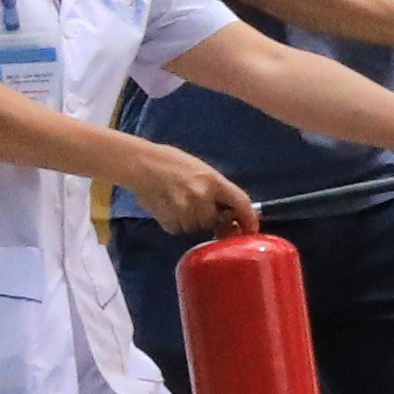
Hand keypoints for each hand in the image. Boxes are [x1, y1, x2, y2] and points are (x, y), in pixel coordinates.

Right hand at [120, 138, 256, 236]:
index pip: (241, 203)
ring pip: (197, 228)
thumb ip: (218, 191)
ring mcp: (185, 210)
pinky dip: (176, 222)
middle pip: (216, 221)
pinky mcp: (169, 220)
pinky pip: (179, 230)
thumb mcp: (203, 171)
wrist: (142, 163)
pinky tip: (168, 206)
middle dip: (212, 218)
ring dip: (192, 221)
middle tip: (199, 204)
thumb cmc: (173, 163)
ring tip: (180, 201)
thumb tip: (232, 212)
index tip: (251, 228)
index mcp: (214, 181)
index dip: (249, 219)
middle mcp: (202, 197)